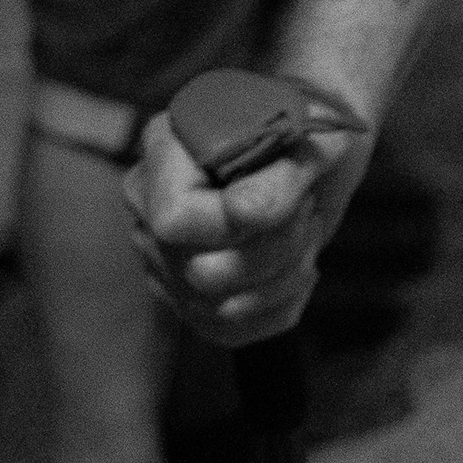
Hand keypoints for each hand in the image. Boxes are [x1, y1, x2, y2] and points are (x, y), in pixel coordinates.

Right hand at [124, 105, 372, 347]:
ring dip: (286, 275)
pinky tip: (300, 267)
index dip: (237, 225)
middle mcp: (148, 207)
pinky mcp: (185, 295)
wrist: (314, 147)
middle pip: (202, 273)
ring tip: (307, 232)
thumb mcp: (313, 139)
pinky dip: (281, 305)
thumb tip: (242, 215)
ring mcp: (162, 256)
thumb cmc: (312, 129)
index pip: (174, 219)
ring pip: (220, 310)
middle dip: (278, 248)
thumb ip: (279, 175)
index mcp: (165, 151)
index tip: (294, 196)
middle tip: (309, 209)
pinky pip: (230, 332)